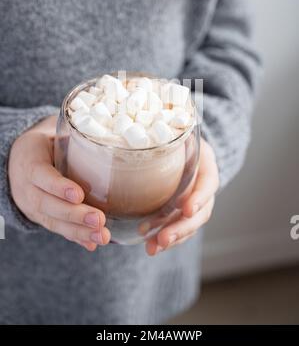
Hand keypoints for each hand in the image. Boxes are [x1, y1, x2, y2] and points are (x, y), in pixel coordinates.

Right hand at [8, 115, 110, 250]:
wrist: (19, 162)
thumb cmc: (44, 146)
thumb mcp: (52, 138)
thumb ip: (72, 142)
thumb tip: (104, 142)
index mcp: (30, 163)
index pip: (42, 176)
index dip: (59, 187)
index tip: (79, 194)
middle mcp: (27, 188)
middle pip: (48, 205)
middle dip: (74, 215)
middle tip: (99, 220)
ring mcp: (32, 206)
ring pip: (53, 221)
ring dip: (79, 231)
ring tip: (102, 236)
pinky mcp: (41, 218)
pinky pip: (57, 229)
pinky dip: (76, 237)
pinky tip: (92, 243)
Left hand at [145, 138, 218, 254]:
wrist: (181, 147)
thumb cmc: (177, 139)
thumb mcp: (177, 134)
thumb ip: (169, 139)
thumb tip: (143, 140)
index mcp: (206, 166)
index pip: (208, 184)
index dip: (200, 198)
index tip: (187, 209)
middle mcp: (203, 188)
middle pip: (200, 213)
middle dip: (182, 228)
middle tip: (163, 239)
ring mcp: (195, 202)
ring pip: (189, 226)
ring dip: (172, 238)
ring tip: (152, 248)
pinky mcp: (182, 212)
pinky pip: (178, 228)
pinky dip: (165, 237)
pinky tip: (150, 244)